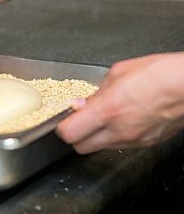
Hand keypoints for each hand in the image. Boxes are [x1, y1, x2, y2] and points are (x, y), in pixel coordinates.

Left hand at [57, 52, 183, 153]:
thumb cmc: (159, 73)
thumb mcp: (118, 73)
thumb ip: (96, 92)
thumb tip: (81, 104)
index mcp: (107, 110)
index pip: (69, 133)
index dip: (62, 127)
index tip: (64, 119)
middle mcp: (119, 130)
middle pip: (80, 147)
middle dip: (76, 135)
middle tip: (80, 120)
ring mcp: (134, 140)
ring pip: (101, 148)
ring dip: (95, 136)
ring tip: (104, 117)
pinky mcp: (147, 143)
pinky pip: (121, 145)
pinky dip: (115, 136)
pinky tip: (122, 119)